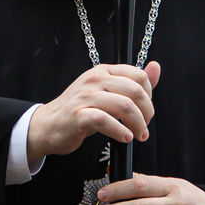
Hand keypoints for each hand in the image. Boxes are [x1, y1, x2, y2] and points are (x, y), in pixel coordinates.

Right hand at [27, 62, 159, 161]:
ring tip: (138, 135)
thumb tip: (156, 67)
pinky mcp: (79, 115)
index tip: (146, 110)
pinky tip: (124, 137)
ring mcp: (86, 97)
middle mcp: (95, 80)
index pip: (139, 76)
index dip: (149, 95)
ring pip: (125, 106)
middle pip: (135, 91)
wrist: (49, 124)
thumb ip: (132, 82)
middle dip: (147, 112)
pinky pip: (106, 121)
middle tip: (144, 127)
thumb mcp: (106, 91)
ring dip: (137, 125)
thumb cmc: (79, 109)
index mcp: (103, 71)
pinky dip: (120, 131)